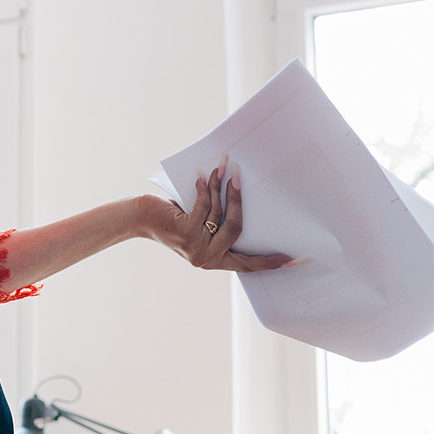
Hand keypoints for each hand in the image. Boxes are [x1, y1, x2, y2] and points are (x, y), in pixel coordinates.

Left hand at [142, 160, 294, 273]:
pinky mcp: (184, 232)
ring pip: (219, 213)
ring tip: (221, 167)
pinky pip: (203, 206)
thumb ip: (217, 223)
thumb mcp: (199, 225)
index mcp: (214, 261)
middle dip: (239, 199)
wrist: (139, 219)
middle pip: (237, 229)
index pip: (248, 266)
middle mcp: (206, 259)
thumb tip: (241, 194)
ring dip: (220, 186)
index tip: (294, 260)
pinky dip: (204, 187)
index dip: (270, 262)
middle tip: (240, 175)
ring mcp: (195, 247)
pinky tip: (201, 175)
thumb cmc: (171, 218)